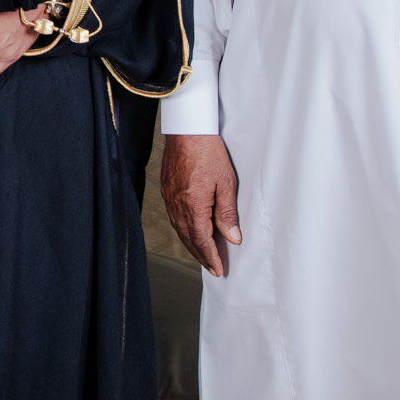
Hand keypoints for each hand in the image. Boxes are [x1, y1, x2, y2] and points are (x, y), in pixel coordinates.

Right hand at [163, 133, 241, 277]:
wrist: (188, 130)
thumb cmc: (208, 152)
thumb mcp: (226, 183)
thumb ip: (227, 213)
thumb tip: (232, 238)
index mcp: (193, 205)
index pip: (201, 240)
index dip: (211, 257)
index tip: (218, 270)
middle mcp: (177, 204)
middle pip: (188, 238)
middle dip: (201, 255)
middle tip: (212, 268)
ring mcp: (169, 196)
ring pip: (179, 229)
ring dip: (191, 244)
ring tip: (203, 254)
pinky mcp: (167, 188)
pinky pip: (173, 216)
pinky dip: (183, 229)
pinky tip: (189, 230)